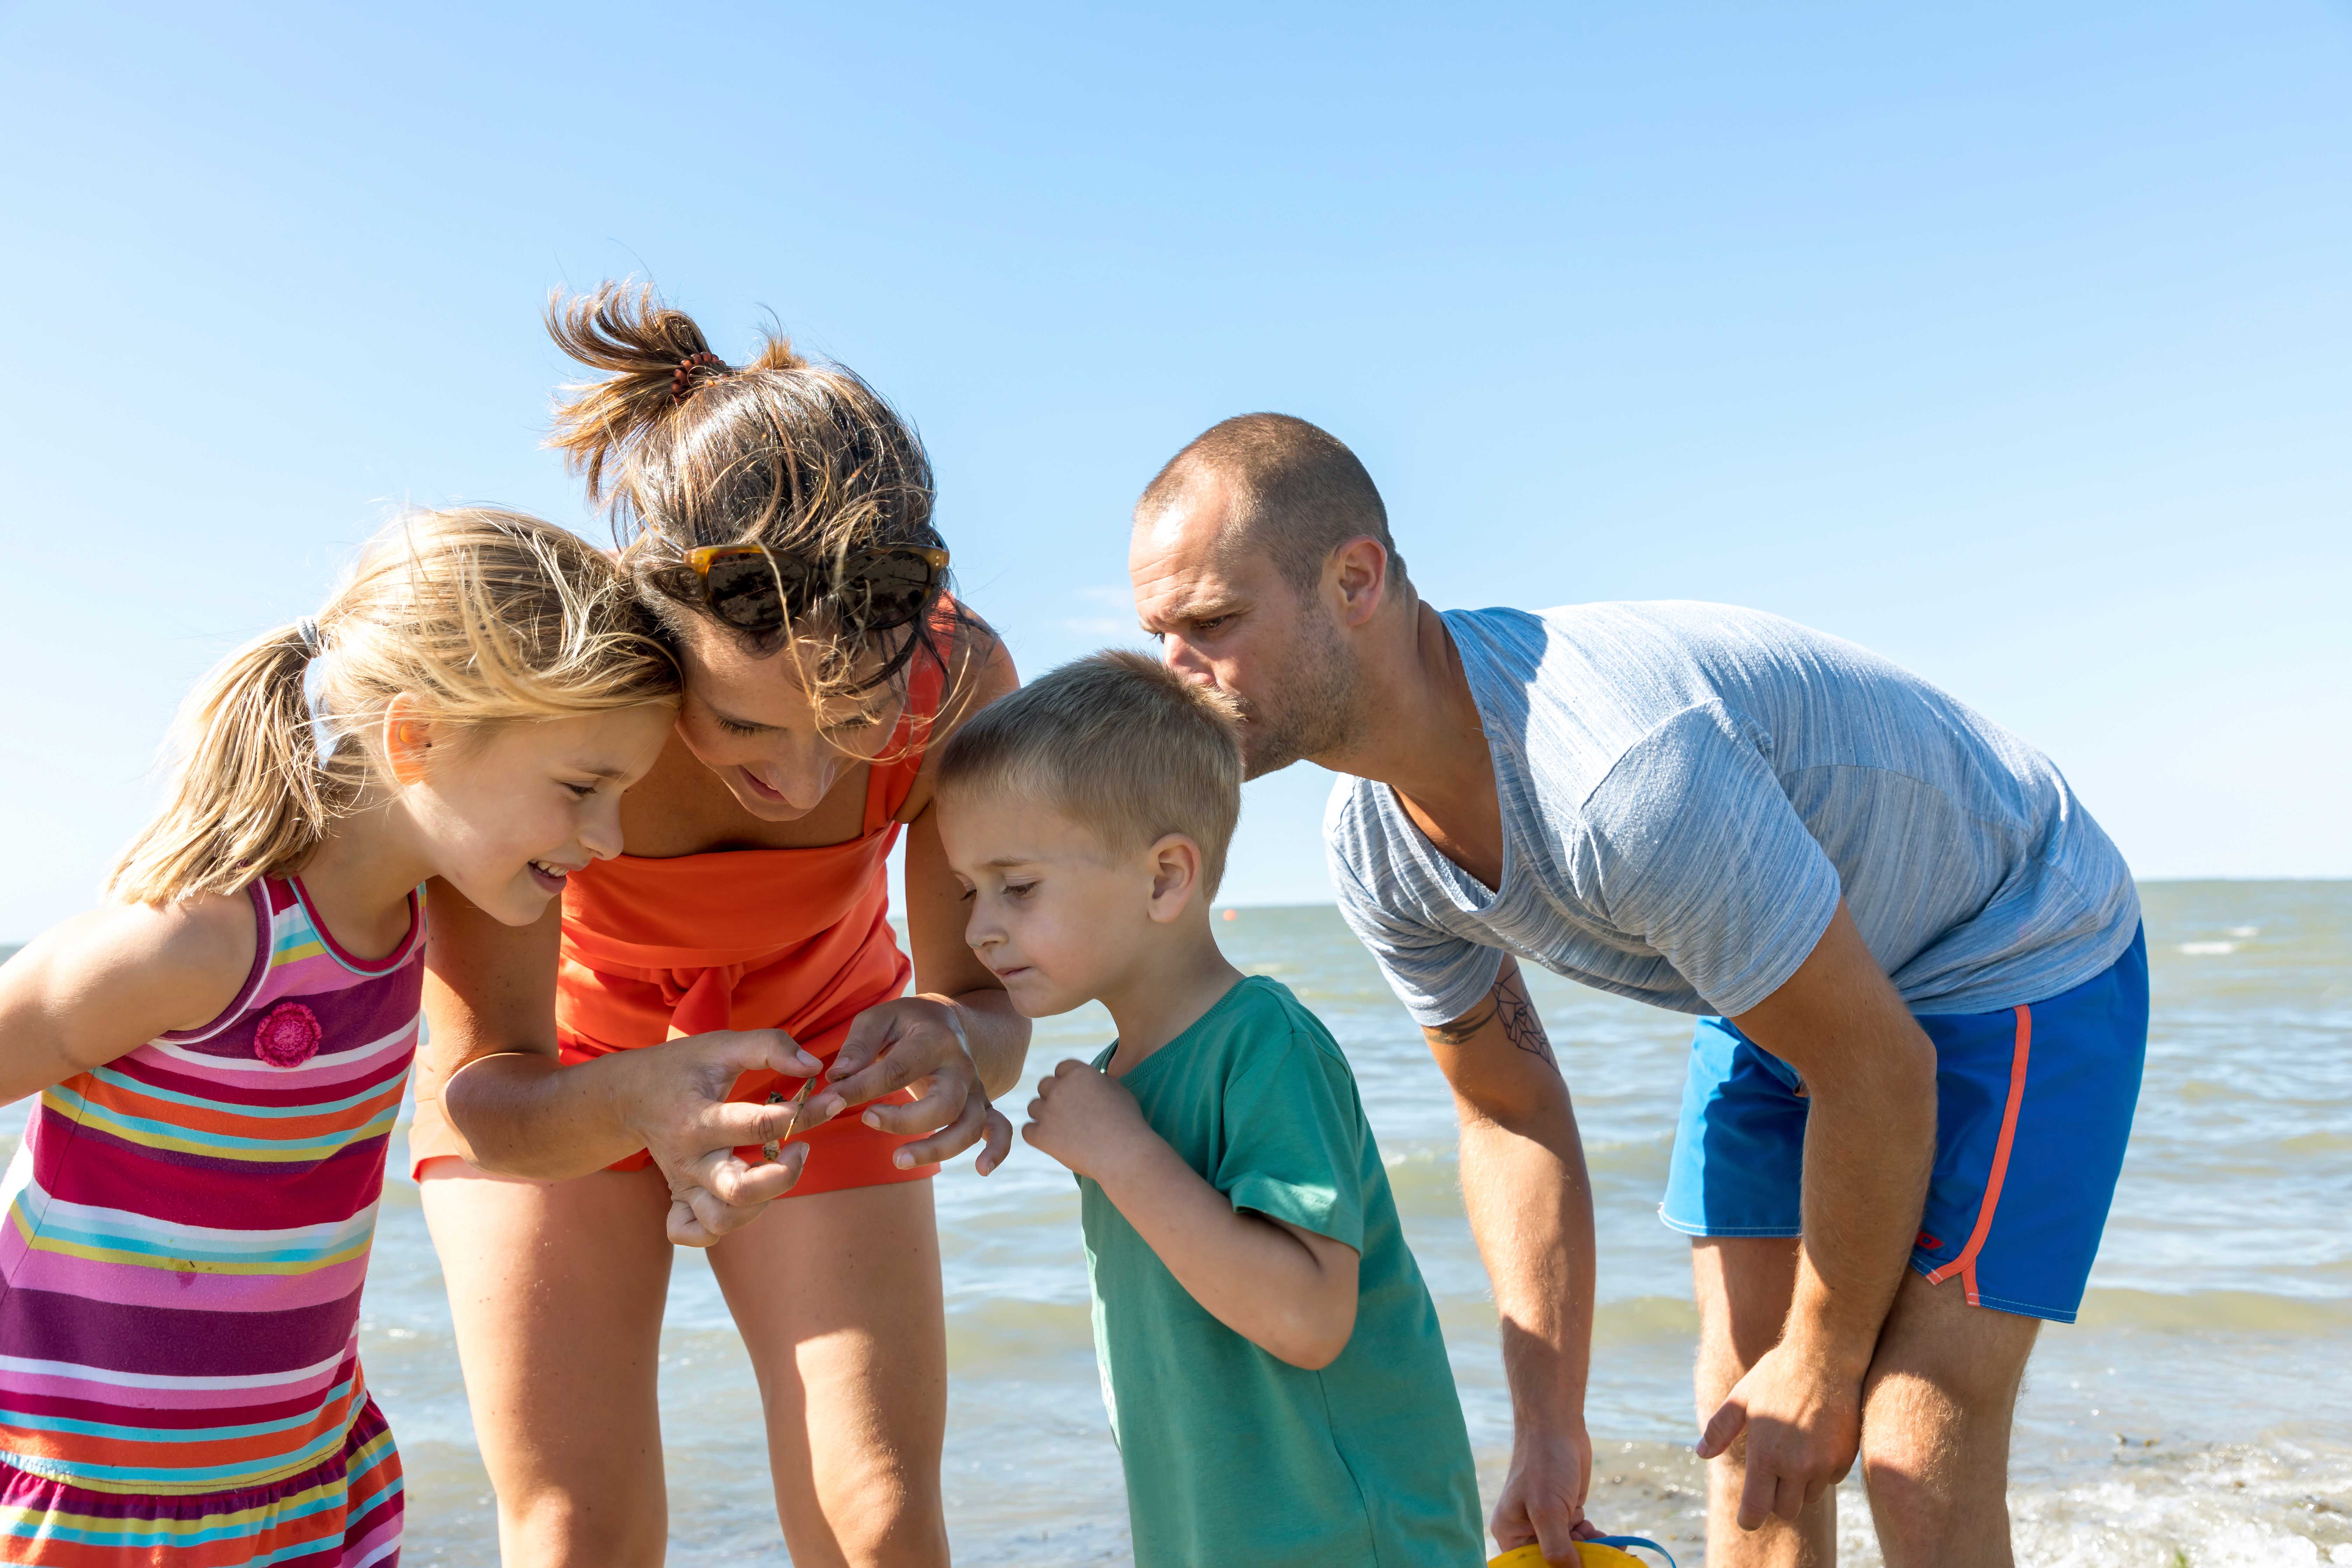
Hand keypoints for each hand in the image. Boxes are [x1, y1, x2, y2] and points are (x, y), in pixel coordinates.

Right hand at [620, 1029, 831, 1247]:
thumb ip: (770, 1047)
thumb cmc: (683, 1067)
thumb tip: (814, 1066)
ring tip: (779, 1170)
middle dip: (785, 1174)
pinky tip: (743, 1203)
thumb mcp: (722, 1044)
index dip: (803, 1115)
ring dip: (761, 1204)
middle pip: (741, 1191)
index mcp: (696, 1119)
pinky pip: (696, 1234)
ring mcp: (682, 1185)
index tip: (828, 1100)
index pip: (758, 1126)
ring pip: (721, 1221)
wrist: (629, 1095)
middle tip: (804, 1146)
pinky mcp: (679, 1199)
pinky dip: (718, 1230)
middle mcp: (688, 1160)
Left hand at [813, 995, 1012, 1175]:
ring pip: (969, 1126)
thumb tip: (837, 1078)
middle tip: (866, 1119)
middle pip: (944, 1104)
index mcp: (935, 1040)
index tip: (831, 1100)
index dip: (861, 1089)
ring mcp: (975, 1088)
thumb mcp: (878, 1019)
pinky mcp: (982, 1105)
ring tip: (898, 1160)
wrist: (947, 1021)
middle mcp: (961, 1066)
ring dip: (937, 1148)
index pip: (897, 1070)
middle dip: (904, 1121)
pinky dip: (997, 1151)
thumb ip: (858, 1046)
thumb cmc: (905, 1022)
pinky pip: (1000, 1130)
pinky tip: (981, 1170)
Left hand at [1020, 1058, 1149, 1181]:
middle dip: (1054, 1096)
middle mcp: (1059, 1088)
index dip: (1068, 1080)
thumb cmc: (1127, 1123)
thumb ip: (1098, 1082)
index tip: (1076, 1094)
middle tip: (1069, 1113)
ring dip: (1044, 1115)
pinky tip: (1052, 1141)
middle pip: (1044, 1085)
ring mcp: (1048, 1112)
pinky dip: (1037, 1135)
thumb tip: (1090, 1081)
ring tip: (1062, 1129)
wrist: (1124, 1152)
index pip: (1061, 1068)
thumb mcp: (1118, 1091)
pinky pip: (1028, 1130)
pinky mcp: (1041, 1136)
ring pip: (1033, 1107)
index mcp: (1078, 1073)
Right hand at [1490, 1422, 1602, 1563]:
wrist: (1557, 1426)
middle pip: (1555, 1562)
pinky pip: (1583, 1538)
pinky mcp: (1566, 1513)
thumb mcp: (1547, 1510)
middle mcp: (1527, 1531)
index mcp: (1511, 1533)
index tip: (1580, 1567)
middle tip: (1605, 1562)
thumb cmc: (1544, 1464)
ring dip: (1594, 1553)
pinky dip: (1598, 1541)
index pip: (1532, 1566)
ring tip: (1614, 1550)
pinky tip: (1613, 1541)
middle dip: (1579, 1563)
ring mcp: (1548, 1522)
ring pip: (1573, 1552)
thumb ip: (1557, 1547)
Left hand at [1695, 1340, 1862, 1528]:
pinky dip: (1821, 1472)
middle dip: (1775, 1500)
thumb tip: (1701, 1453)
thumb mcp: (1741, 1398)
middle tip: (1770, 1477)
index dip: (1749, 1518)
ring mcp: (1824, 1464)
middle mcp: (1796, 1466)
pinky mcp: (1846, 1457)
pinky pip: (1831, 1480)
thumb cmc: (1777, 1374)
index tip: (1746, 1519)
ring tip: (1793, 1451)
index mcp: (1766, 1455)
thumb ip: (1720, 1430)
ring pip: (1810, 1496)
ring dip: (1800, 1485)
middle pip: (1786, 1509)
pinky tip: (1815, 1444)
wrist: (1826, 1356)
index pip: (1757, 1510)